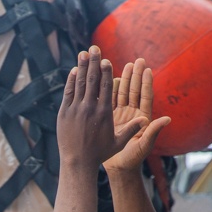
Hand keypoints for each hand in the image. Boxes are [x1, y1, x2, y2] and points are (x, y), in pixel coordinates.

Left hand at [57, 47, 158, 170]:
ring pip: (79, 83)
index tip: (106, 60)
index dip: (105, 71)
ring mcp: (76, 110)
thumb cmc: (100, 154)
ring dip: (81, 66)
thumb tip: (147, 120)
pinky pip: (68, 93)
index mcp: (105, 113)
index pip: (106, 86)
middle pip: (92, 80)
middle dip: (93, 62)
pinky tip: (73, 71)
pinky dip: (71, 81)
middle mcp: (90, 108)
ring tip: (83, 53)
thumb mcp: (118, 143)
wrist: (77, 163)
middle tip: (94, 48)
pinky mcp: (64, 113)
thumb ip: (132, 129)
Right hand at [103, 59, 170, 173]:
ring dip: (123, 79)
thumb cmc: (133, 159)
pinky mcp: (109, 118)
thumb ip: (154, 132)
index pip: (145, 97)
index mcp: (142, 118)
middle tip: (137, 60)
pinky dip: (108, 90)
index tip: (147, 69)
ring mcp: (120, 115)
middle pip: (134, 91)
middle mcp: (132, 114)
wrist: (118, 168)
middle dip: (136, 76)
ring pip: (121, 93)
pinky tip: (107, 78)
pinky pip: (109, 101)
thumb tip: (168, 119)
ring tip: (123, 65)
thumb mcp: (144, 146)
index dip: (146, 83)